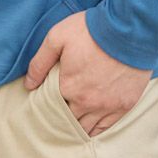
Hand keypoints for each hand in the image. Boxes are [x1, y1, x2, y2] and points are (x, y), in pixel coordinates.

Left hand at [22, 8, 152, 136]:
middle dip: (62, 117)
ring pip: (86, 128)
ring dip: (78, 126)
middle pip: (68, 120)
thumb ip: (40, 62)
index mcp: (67, 87)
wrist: (129, 28)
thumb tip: (28, 84)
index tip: (48, 101)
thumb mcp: (57, 37)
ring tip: (73, 122)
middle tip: (59, 112)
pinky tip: (90, 128)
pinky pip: (106, 128)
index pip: (51, 107)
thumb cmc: (91, 30)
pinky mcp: (124, 105)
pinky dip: (97, 130)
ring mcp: (107, 106)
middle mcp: (86, 102)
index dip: (49, 104)